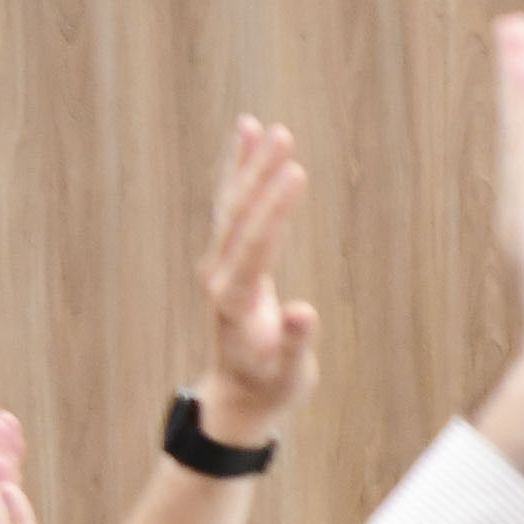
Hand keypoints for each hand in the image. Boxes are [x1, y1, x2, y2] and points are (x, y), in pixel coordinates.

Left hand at [194, 116, 318, 445]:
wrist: (238, 397)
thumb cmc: (269, 386)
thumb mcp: (287, 374)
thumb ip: (293, 344)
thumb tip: (304, 313)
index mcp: (234, 297)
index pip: (257, 242)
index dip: (276, 207)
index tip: (296, 172)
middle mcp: (220, 273)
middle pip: (239, 213)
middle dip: (260, 173)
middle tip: (282, 134)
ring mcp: (220, 264)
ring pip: (231, 205)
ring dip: (246, 165)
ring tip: (257, 126)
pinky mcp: (228, 260)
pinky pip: (233, 211)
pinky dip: (240, 177)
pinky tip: (248, 147)